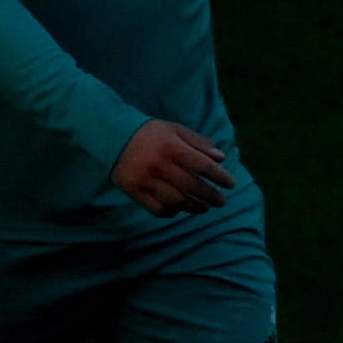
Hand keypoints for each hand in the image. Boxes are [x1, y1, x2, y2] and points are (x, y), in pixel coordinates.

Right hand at [111, 119, 235, 215]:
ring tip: (204, 208)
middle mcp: (159, 165)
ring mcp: (145, 180)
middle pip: (191, 186)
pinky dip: (171, 212)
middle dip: (211, 196)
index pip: (202, 165)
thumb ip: (198, 142)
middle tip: (222, 202)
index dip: (220, 176)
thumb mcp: (174, 130)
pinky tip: (179, 209)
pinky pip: (156, 208)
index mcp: (171, 146)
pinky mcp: (134, 191)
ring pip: (176, 201)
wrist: (111, 137)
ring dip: (194, 207)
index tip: (231, 184)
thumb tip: (221, 158)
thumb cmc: (149, 133)